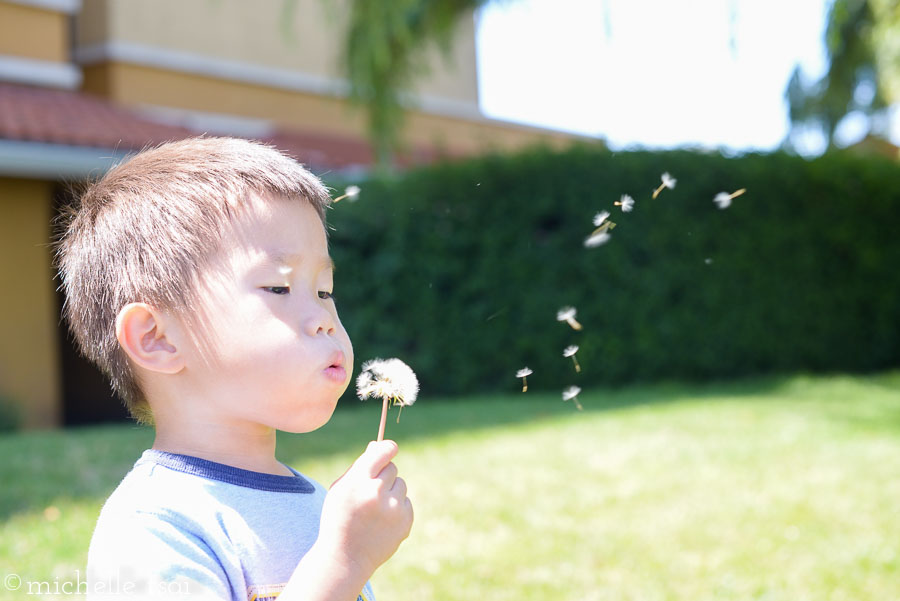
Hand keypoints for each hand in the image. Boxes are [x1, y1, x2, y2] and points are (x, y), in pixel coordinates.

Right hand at [317, 440, 413, 576]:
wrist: (345, 557)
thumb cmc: (339, 518)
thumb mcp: (340, 489)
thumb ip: (359, 466)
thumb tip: (378, 445)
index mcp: (358, 481)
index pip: (382, 452)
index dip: (387, 448)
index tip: (390, 448)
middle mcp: (377, 493)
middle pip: (392, 468)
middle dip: (383, 476)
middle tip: (371, 492)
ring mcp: (394, 509)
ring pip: (401, 485)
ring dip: (391, 492)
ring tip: (375, 510)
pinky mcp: (405, 522)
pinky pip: (406, 502)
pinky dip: (397, 508)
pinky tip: (381, 522)